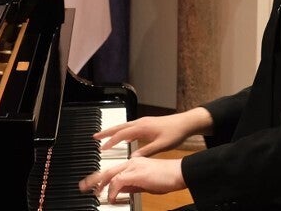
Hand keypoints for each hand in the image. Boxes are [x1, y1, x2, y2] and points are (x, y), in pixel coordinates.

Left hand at [78, 157, 185, 203]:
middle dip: (94, 179)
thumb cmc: (168, 178)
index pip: (114, 170)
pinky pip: (118, 181)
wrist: (179, 173)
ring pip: (110, 174)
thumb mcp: (146, 184)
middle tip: (84, 186)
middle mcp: (132, 162)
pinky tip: (111, 197)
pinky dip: (112, 190)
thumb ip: (132, 185)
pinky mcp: (136, 173)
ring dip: (101, 186)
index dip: (102, 179)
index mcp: (135, 163)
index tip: (96, 186)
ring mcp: (134, 166)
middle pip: (107, 170)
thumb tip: (121, 190)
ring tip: (95, 194)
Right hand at [94, 107, 210, 157]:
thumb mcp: (161, 145)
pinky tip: (123, 138)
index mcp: (142, 128)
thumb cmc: (175, 133)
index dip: (111, 141)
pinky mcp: (147, 124)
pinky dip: (123, 132)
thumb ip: (146, 151)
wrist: (186, 123)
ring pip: (124, 127)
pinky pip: (131, 128)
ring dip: (113, 131)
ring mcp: (144, 122)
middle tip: (95, 137)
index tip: (102, 148)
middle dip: (106, 132)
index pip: (121, 134)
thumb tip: (133, 158)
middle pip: (119, 127)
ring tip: (104, 137)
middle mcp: (141, 123)